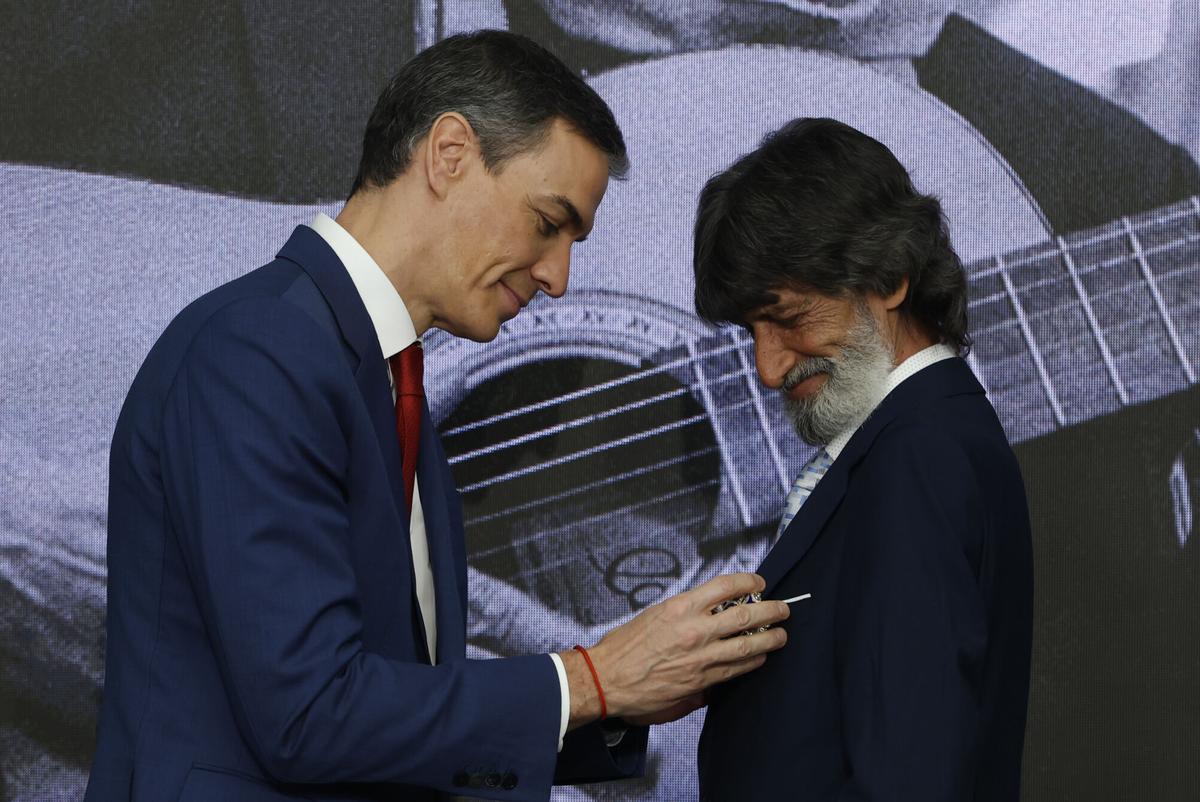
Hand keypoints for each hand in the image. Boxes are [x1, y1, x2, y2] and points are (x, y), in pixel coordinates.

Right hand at [561, 573, 787, 727]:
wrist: (607, 678)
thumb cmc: (625, 646)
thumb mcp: (654, 614)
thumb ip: (685, 613)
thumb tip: (710, 614)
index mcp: (681, 607)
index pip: (725, 587)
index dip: (748, 582)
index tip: (759, 583)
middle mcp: (695, 630)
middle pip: (745, 616)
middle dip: (771, 610)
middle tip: (784, 608)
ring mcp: (701, 657)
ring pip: (747, 646)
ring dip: (770, 639)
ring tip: (782, 634)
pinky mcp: (701, 681)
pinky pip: (736, 670)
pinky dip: (752, 662)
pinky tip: (760, 658)